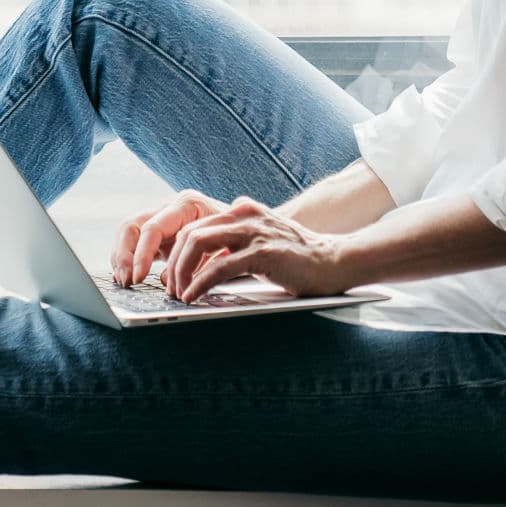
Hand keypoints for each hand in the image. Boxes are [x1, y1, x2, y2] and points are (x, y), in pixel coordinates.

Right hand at [110, 189, 232, 287]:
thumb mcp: (227, 249)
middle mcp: (171, 207)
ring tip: (124, 282)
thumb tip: (168, 282)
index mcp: (188, 204)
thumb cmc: (244, 239)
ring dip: (122, 258)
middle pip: (132, 226)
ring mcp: (164, 219)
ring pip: (129, 233)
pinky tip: (128, 278)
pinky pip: (136, 243)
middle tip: (126, 281)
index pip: (152, 228)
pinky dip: (129, 260)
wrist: (254, 232)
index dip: (141, 254)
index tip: (139, 278)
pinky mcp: (161, 235)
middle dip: (124, 255)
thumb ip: (200, 261)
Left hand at [163, 196, 354, 300]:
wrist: (336, 260)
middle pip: (190, 232)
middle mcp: (243, 215)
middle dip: (174, 262)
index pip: (195, 225)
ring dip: (182, 272)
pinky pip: (219, 266)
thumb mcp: (260, 241)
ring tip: (178, 293)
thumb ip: (235, 243)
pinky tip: (194, 295)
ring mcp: (253, 232)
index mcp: (241, 211)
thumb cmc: (298, 257)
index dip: (177, 251)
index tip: (171, 274)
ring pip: (198, 244)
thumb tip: (202, 265)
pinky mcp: (263, 252)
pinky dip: (200, 282)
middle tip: (169, 287)